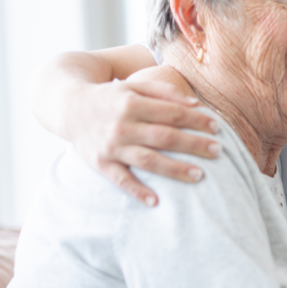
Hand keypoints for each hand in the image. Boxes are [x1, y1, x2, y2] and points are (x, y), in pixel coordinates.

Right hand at [70, 66, 217, 205]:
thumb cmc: (111, 96)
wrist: (68, 105)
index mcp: (132, 102)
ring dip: (175, 169)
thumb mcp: (134, 86)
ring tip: (201, 175)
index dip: (196, 120)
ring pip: (148, 160)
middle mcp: (121, 125)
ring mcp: (110, 146)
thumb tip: (195, 103)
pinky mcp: (100, 163)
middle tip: (218, 152)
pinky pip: (121, 179)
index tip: (217, 128)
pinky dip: (137, 191)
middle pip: (165, 137)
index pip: (172, 113)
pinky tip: (156, 201)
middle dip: (193, 145)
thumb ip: (163, 91)